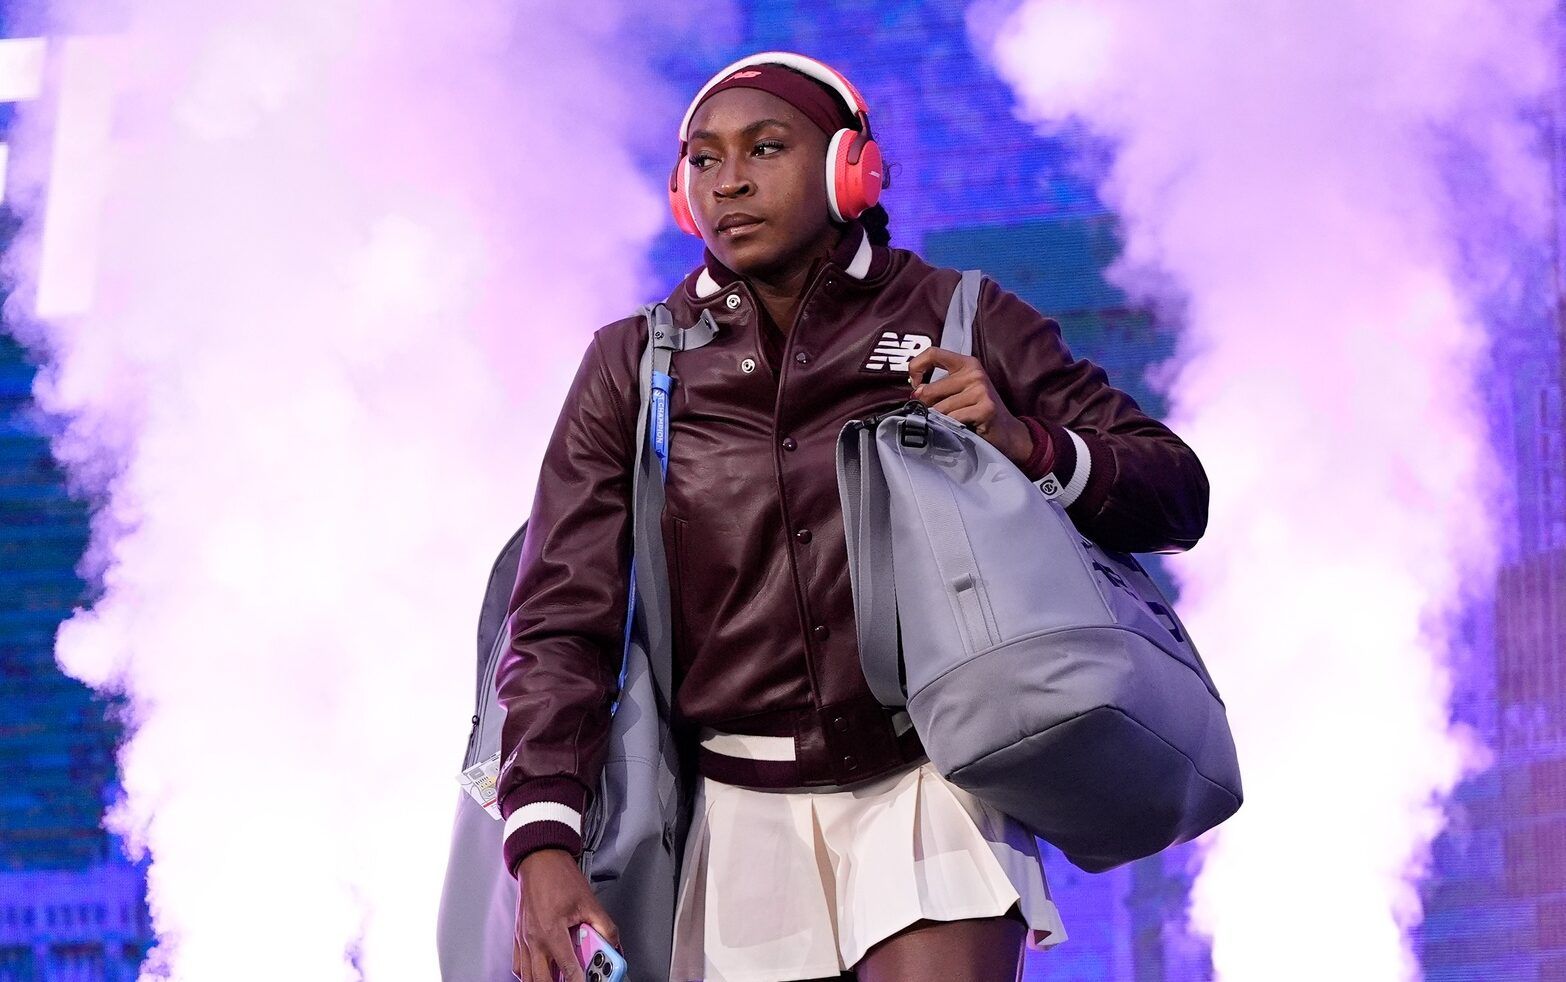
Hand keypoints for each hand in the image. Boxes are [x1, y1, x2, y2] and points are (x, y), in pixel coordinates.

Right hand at [513, 849, 620, 981]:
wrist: (539, 860)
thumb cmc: (560, 877)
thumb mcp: (589, 901)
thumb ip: (605, 926)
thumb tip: (615, 945)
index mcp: (552, 931)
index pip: (567, 968)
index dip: (578, 981)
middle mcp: (534, 939)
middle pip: (542, 979)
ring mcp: (523, 939)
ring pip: (527, 976)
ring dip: (543, 981)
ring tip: (559, 980)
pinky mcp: (517, 936)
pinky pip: (518, 965)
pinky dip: (528, 975)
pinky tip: (541, 973)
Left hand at [906, 346, 1032, 465]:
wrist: (1006, 431)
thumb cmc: (978, 411)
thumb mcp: (959, 392)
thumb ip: (939, 387)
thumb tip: (916, 392)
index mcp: (967, 363)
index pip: (932, 353)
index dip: (916, 366)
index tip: (915, 384)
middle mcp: (974, 373)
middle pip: (931, 389)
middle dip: (927, 406)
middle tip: (937, 414)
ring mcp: (981, 390)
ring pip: (940, 408)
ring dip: (941, 420)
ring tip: (954, 421)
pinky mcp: (985, 408)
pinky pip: (953, 419)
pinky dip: (952, 427)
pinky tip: (962, 427)